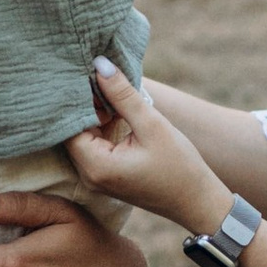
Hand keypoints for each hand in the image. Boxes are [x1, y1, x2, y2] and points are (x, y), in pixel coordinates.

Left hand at [65, 61, 229, 234]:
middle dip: (86, 103)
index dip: (77, 98)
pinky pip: (94, 144)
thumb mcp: (152, 125)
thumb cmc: (179, 166)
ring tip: (111, 89)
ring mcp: (96, 177)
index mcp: (96, 166)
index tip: (88, 73)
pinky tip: (117, 109)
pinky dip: (102, 126)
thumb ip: (123, 95)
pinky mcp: (105, 175)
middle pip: (73, 130)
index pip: (69, 124)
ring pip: (84, 136)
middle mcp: (88, 175)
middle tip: (99, 75)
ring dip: (96, 113)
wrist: (197, 201)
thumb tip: (99, 65)